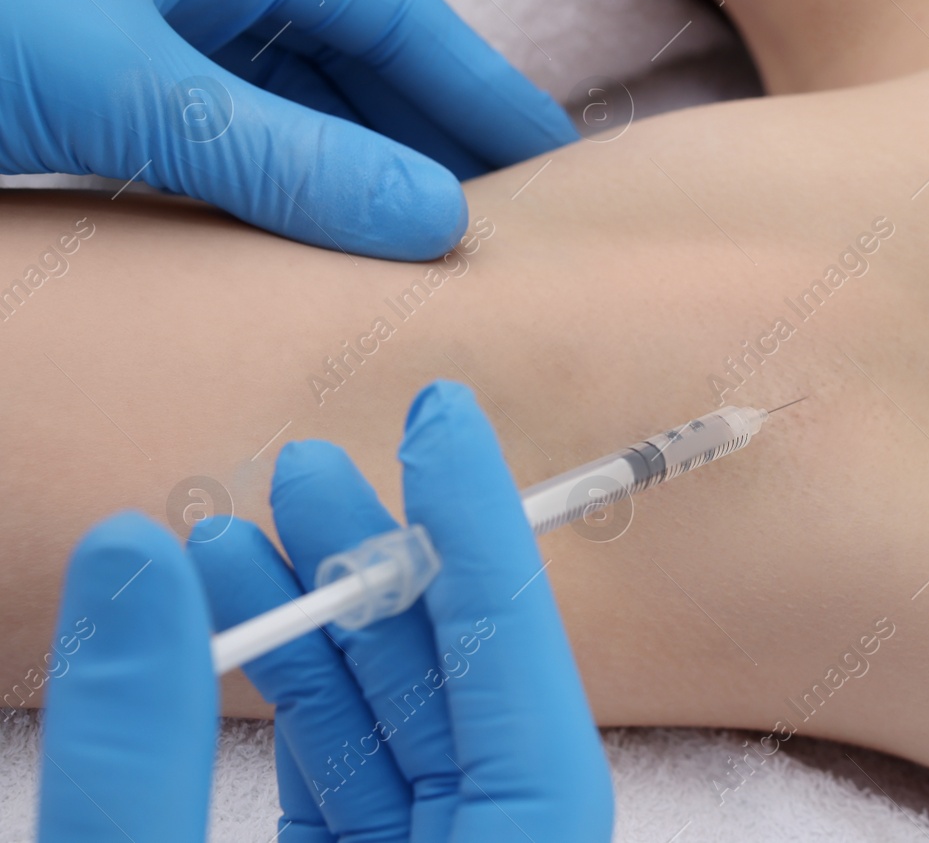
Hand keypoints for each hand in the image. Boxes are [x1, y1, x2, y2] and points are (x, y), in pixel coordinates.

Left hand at [0, 0, 574, 260]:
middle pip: (350, 64)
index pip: (385, 11)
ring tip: (432, 258)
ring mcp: (141, 45)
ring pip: (291, 118)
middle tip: (508, 230)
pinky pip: (225, 159)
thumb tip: (434, 224)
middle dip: (429, 143)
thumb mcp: (118, 85)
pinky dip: (282, 205)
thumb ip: (281, 156)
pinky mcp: (97, 112)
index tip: (551, 164)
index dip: (477, 88)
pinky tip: (318, 254)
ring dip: (360, 183)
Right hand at [37, 381, 613, 840]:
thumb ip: (134, 757)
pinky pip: (356, 780)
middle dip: (381, 572)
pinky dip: (300, 703)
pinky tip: (237, 626)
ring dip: (320, 631)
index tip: (444, 420)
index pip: (525, 689)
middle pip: (464, 694)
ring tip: (230, 538)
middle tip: (304, 469)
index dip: (482, 544)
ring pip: (402, 732)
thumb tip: (131, 556)